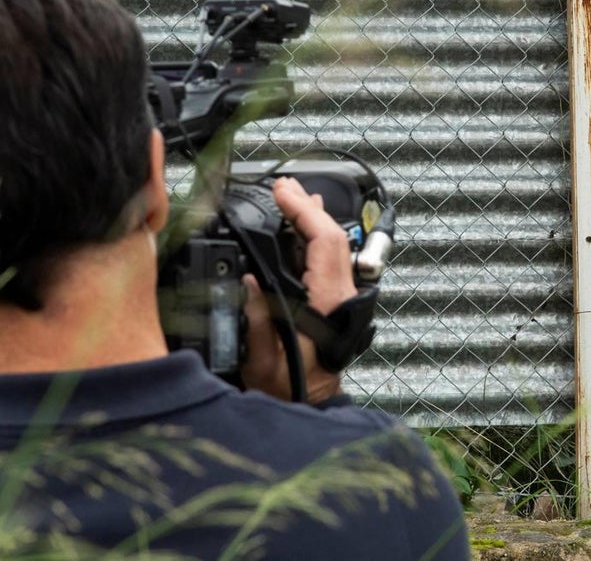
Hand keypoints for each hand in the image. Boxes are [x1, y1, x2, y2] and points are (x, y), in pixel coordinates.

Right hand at [240, 177, 357, 403]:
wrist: (311, 403)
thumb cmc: (289, 386)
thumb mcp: (262, 361)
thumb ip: (257, 321)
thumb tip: (249, 281)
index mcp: (326, 303)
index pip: (323, 242)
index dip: (303, 212)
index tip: (282, 193)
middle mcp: (340, 294)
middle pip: (333, 236)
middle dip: (308, 207)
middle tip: (283, 186)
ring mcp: (341, 294)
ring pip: (334, 244)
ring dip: (313, 219)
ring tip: (292, 197)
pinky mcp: (335, 297)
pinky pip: (330, 256)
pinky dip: (315, 235)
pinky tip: (303, 227)